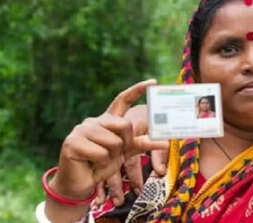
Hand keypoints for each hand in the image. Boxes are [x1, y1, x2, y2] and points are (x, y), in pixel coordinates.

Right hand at [50, 79, 168, 201]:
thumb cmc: (103, 165)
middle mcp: (95, 121)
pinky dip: (100, 163)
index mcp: (108, 120)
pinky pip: (101, 153)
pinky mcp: (72, 142)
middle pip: (125, 124)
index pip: (123, 100)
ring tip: (98, 160)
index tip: (153, 82)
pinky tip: (89, 164)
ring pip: (114, 141)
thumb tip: (166, 142)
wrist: (80, 184)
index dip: (137, 90)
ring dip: (111, 157)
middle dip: (125, 143)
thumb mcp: (126, 152)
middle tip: (113, 154)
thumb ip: (143, 143)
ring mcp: (82, 129)